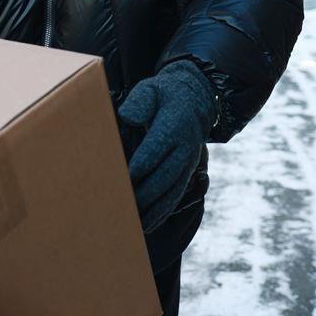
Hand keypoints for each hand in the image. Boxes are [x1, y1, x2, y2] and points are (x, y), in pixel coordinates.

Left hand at [118, 63, 216, 231]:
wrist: (195, 99)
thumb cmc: (163, 95)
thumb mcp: (151, 89)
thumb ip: (139, 102)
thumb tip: (128, 117)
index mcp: (174, 126)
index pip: (154, 150)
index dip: (139, 167)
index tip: (122, 180)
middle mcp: (184, 148)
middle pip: (164, 177)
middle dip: (143, 195)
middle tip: (120, 209)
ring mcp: (188, 163)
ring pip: (172, 192)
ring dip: (153, 211)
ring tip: (131, 226)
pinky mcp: (188, 172)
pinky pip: (176, 195)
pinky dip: (162, 212)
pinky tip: (146, 224)